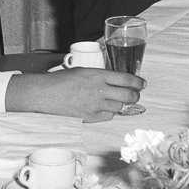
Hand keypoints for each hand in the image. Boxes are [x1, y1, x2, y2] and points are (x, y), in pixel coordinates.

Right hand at [5, 68, 144, 121]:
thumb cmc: (61, 80)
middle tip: (135, 94)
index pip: (127, 79)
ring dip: (121, 104)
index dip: (138, 82)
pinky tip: (105, 108)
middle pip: (128, 95)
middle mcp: (100, 90)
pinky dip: (110, 112)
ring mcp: (96, 105)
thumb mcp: (83, 71)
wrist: (46, 94)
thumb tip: (116, 80)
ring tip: (117, 100)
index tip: (142, 83)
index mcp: (98, 75)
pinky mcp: (91, 117)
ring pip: (120, 107)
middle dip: (135, 95)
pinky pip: (109, 116)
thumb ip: (101, 76)